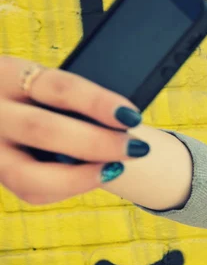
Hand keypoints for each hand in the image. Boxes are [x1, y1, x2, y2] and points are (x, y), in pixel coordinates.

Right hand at [0, 56, 149, 204]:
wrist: (5, 113)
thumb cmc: (41, 98)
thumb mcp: (46, 84)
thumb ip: (73, 100)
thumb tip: (122, 123)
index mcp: (9, 74)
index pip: (58, 86)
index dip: (98, 103)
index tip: (132, 116)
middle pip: (42, 129)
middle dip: (96, 143)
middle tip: (136, 148)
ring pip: (27, 174)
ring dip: (80, 176)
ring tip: (116, 168)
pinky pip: (31, 191)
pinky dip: (68, 188)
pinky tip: (95, 176)